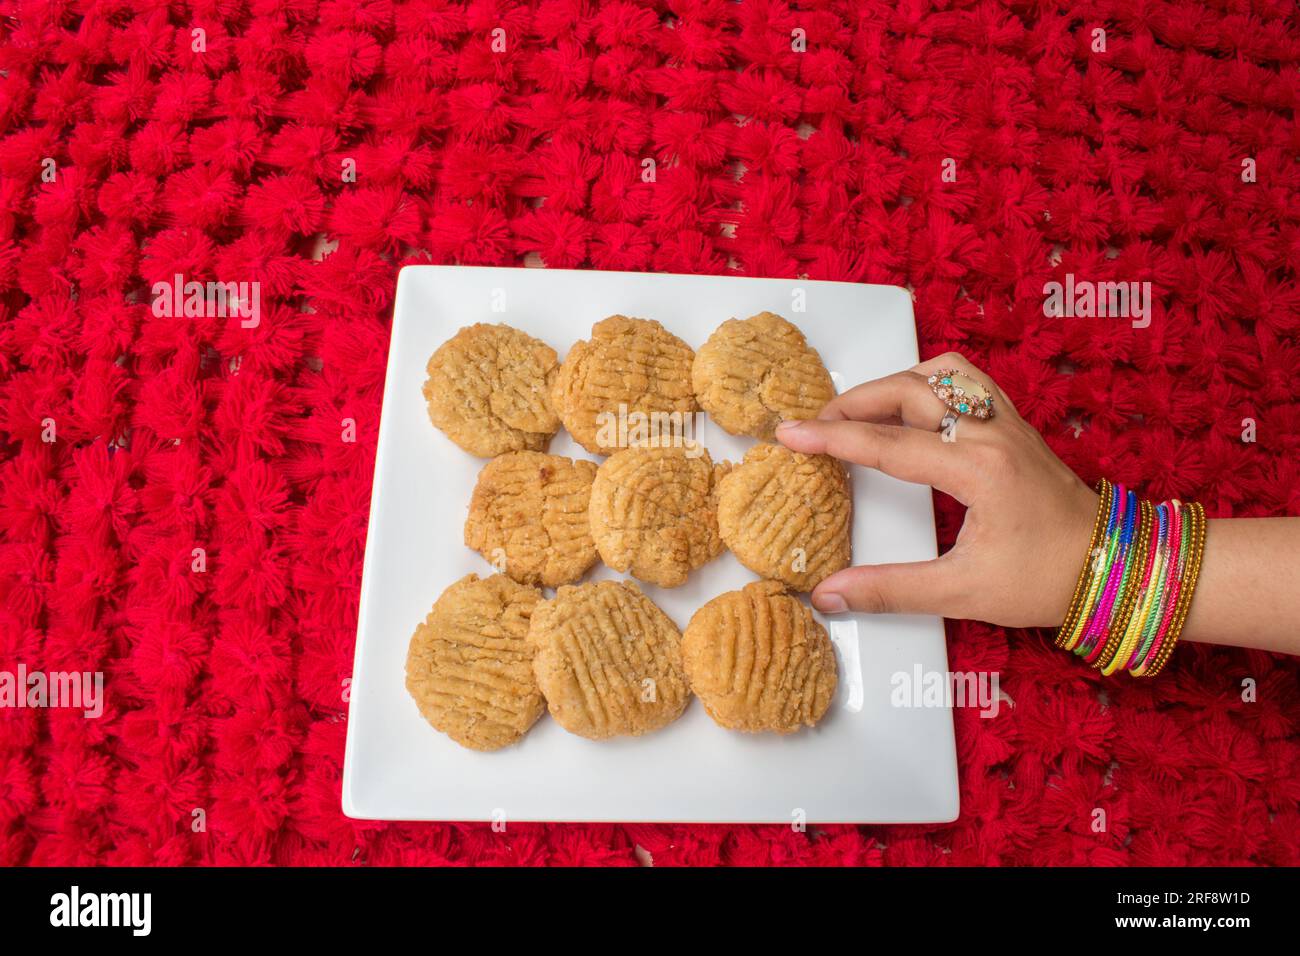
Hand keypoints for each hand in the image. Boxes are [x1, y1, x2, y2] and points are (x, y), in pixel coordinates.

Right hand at [775, 352, 1099, 627]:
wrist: (1117, 567)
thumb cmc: (1050, 579)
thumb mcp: (964, 592)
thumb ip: (890, 590)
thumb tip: (831, 595)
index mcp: (978, 469)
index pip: (887, 444)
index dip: (831, 438)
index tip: (790, 435)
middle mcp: (992, 433)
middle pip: (908, 392)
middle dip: (853, 403)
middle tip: (815, 426)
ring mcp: (1007, 422)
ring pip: (938, 374)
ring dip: (890, 385)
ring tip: (856, 411)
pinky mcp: (1015, 425)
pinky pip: (965, 379)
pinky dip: (927, 380)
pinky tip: (910, 401)